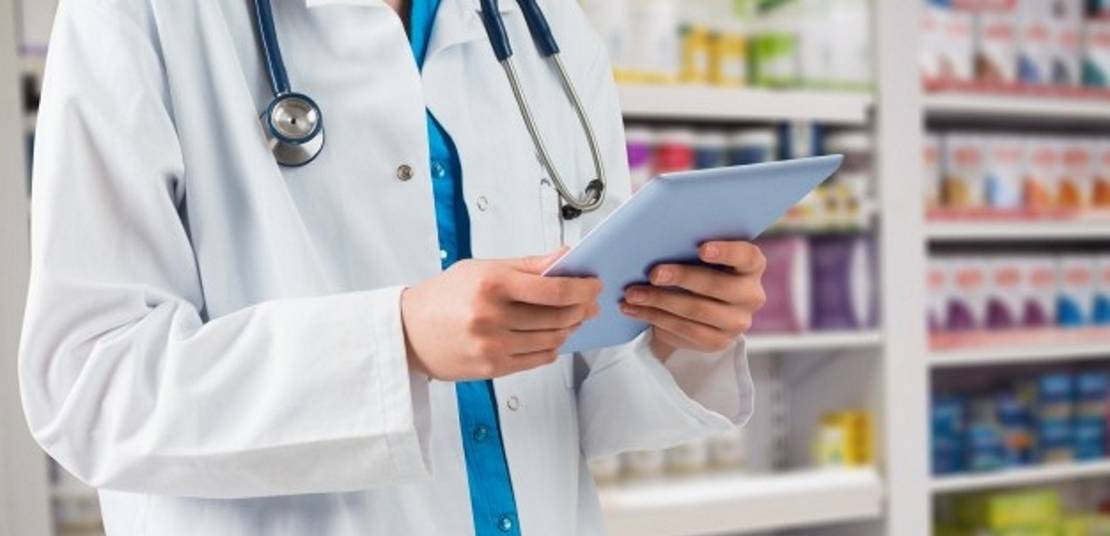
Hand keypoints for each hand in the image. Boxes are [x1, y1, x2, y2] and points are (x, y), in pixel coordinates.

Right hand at [401, 249, 601, 380]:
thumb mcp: (483, 268)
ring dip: (570, 328)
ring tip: (573, 318)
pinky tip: (553, 337)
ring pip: (552, 339)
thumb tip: (565, 257)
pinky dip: (552, 348)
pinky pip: (538, 359)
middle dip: (582, 308)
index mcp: (491, 284)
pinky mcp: (492, 368)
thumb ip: (528, 265)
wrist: (408, 332)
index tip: (593, 284)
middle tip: (590, 302)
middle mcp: (491, 316)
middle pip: (557, 315)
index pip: (553, 288)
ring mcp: (492, 346)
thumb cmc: (444, 296)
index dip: (582, 287)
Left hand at [620, 241, 766, 360]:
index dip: (727, 251)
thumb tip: (653, 228)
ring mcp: (738, 322)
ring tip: (633, 294)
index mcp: (751, 266)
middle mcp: (751, 295)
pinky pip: (685, 330)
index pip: (747, 256)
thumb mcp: (697, 255)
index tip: (701, 248)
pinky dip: (656, 318)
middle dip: (682, 278)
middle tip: (653, 273)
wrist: (694, 309)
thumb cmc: (695, 270)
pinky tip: (635, 310)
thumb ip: (687, 244)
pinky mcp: (718, 342)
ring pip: (696, 310)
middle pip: (718, 286)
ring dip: (659, 301)